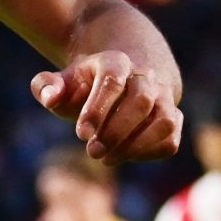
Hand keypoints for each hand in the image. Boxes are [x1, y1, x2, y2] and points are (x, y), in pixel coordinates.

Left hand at [31, 50, 182, 163]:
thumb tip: (49, 97)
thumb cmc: (88, 85)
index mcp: (116, 62)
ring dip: (137, 146)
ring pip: (165, 121)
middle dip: (116, 131)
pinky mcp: (173, 118)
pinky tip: (124, 155)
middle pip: (141, 101)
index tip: (81, 134)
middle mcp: (146, 77)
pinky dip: (149, 153)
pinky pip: (170, 140)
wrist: (125, 76)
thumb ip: (47, 86)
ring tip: (108, 158)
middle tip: (92, 152)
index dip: (97, 108)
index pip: (112, 81)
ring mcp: (164, 97)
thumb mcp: (65, 80)